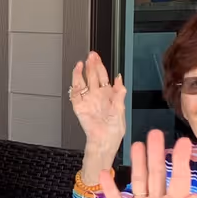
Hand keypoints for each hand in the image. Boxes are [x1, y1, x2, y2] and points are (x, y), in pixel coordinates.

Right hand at [70, 51, 126, 166]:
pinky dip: (75, 81)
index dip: (101, 67)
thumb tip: (119, 78)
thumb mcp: (121, 109)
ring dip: (83, 71)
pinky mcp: (79, 106)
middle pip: (93, 76)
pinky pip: (75, 91)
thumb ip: (120, 93)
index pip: (103, 77)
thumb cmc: (114, 131)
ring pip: (84, 81)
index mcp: (108, 96)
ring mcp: (87, 100)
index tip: (98, 58)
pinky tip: (77, 72)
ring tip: (83, 61)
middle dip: (92, 65)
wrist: (104, 142)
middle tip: (91, 55)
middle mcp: (97, 97)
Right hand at [101, 130, 194, 197]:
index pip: (178, 181)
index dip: (180, 161)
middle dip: (156, 154)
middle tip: (154, 132)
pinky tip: (105, 174)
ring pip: (139, 183)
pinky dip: (110, 188)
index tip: (182, 141)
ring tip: (136, 145)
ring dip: (138, 164)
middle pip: (157, 176)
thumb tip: (191, 196)